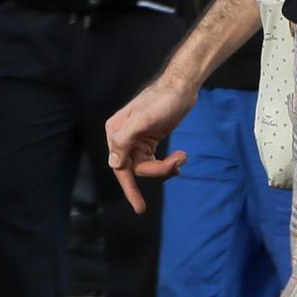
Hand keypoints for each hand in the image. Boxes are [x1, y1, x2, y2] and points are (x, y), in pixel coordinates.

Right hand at [104, 67, 198, 210]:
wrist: (181, 87)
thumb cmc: (162, 100)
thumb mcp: (143, 119)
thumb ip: (124, 140)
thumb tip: (115, 165)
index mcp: (115, 133)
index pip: (120, 168)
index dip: (130, 189)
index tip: (140, 208)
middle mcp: (123, 138)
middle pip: (137, 169)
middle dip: (159, 170)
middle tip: (178, 164)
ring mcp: (137, 140)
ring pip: (148, 167)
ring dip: (167, 166)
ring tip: (182, 157)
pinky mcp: (150, 140)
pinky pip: (155, 161)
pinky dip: (168, 164)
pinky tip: (179, 159)